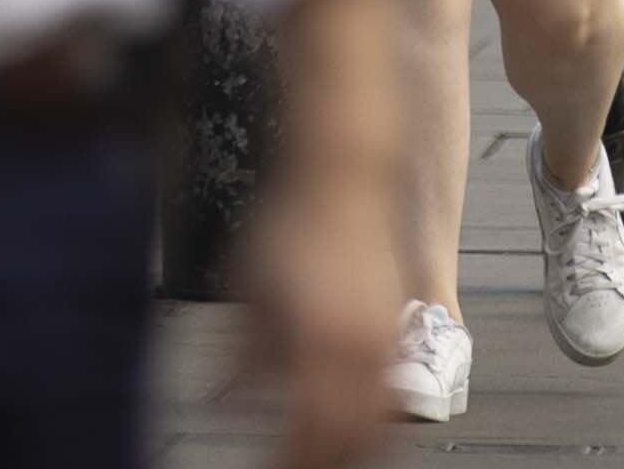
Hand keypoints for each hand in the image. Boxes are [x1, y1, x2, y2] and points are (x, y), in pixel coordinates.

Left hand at [238, 145, 404, 468]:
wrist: (343, 182)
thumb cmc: (289, 229)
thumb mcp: (248, 290)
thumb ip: (240, 357)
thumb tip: (225, 405)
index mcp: (315, 343)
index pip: (305, 433)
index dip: (286, 463)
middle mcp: (356, 349)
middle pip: (346, 442)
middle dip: (317, 463)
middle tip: (286, 467)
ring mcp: (383, 342)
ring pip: (377, 427)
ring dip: (349, 453)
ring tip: (318, 458)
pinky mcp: (397, 332)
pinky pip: (391, 398)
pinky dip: (373, 426)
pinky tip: (349, 427)